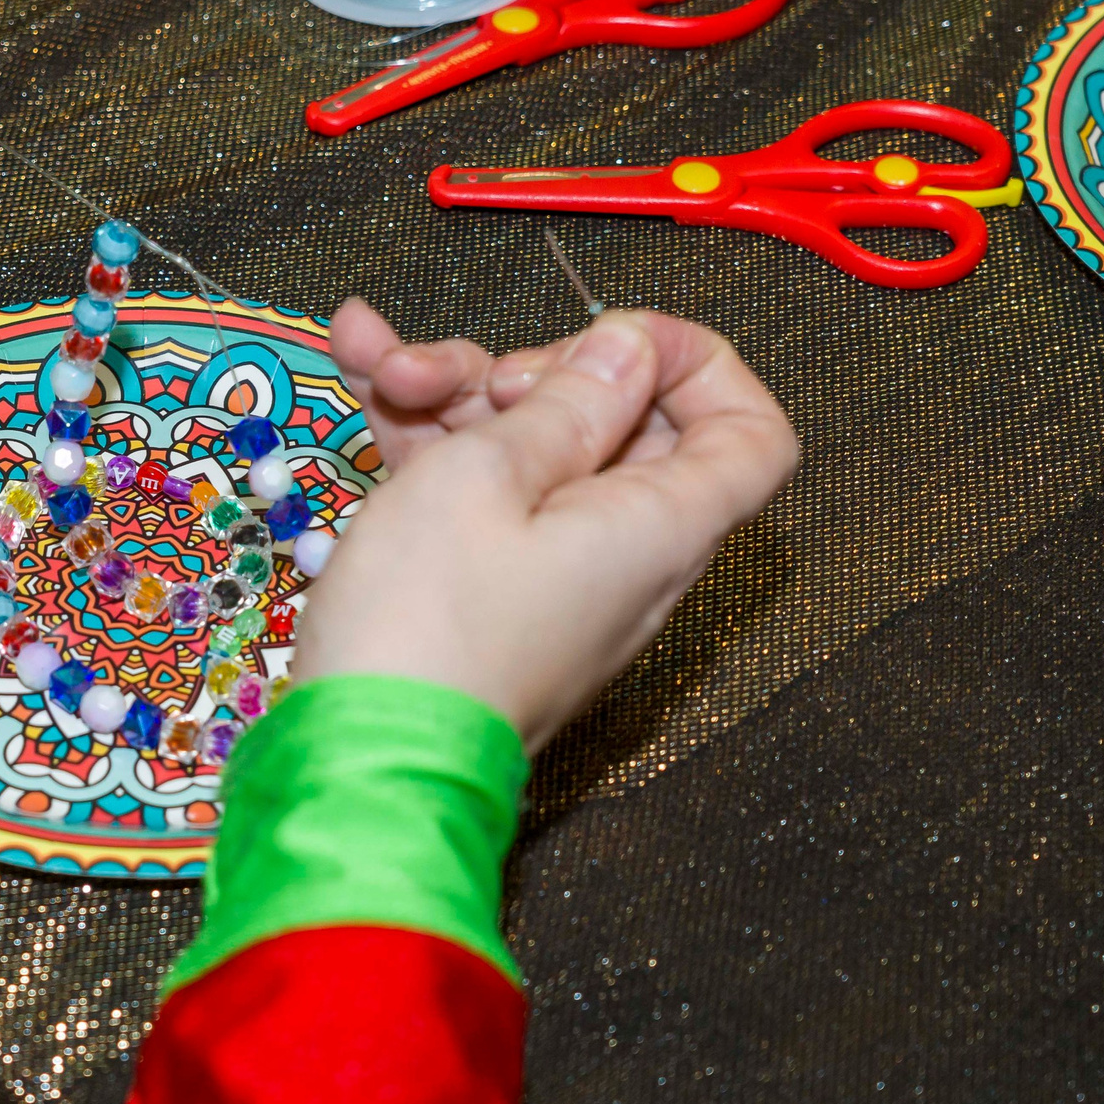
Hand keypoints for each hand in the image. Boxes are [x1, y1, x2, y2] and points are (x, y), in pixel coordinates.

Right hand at [300, 305, 797, 751]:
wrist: (353, 764)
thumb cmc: (425, 630)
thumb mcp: (485, 473)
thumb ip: (564, 401)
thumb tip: (626, 353)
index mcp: (660, 526)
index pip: (751, 435)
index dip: (698, 365)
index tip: (613, 338)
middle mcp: (624, 554)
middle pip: (621, 426)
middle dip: (535, 368)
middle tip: (470, 374)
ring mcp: (552, 573)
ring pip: (532, 446)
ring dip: (457, 391)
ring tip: (373, 358)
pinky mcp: (485, 590)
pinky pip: (477, 489)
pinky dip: (427, 434)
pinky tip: (360, 370)